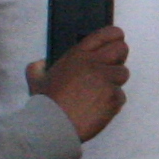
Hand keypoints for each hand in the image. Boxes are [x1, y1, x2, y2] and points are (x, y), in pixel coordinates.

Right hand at [25, 24, 128, 140]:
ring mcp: (105, 80)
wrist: (53, 124)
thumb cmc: (45, 103)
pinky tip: (97, 108)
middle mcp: (94, 63)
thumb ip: (38, 67)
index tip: (117, 39)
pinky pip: (121, 96)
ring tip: (98, 94)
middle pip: (121, 50)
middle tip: (109, 69)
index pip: (106, 34)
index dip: (115, 35)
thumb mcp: (36, 79)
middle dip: (118, 58)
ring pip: (123, 74)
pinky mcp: (113, 97)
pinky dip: (112, 103)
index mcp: (78, 55)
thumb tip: (41, 64)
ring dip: (114, 83)